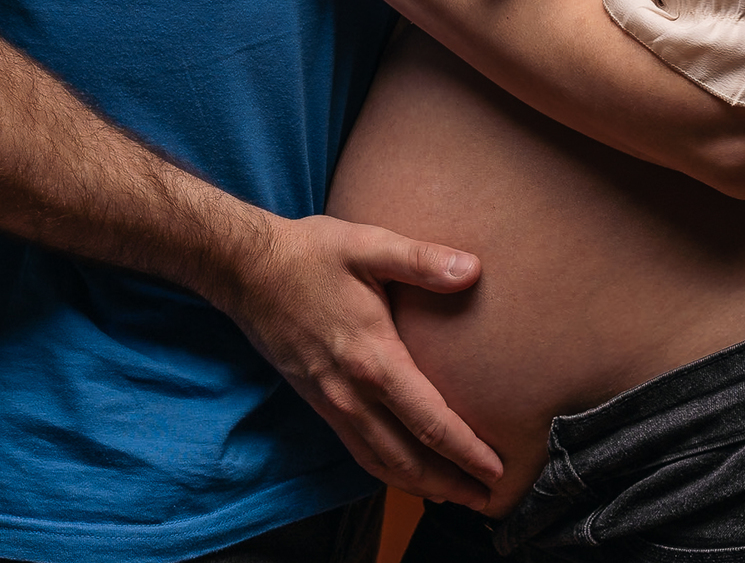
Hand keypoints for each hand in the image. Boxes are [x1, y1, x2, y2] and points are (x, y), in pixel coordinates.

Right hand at [222, 212, 501, 507]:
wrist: (246, 270)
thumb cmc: (310, 253)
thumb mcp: (368, 245)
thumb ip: (421, 260)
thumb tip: (472, 270)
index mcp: (373, 359)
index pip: (430, 422)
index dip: (467, 451)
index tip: (498, 470)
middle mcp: (352, 394)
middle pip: (409, 459)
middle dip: (452, 483)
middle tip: (490, 499)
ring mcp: (331, 403)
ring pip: (382, 463)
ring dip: (422, 486)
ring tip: (456, 495)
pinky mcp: (317, 401)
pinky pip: (359, 451)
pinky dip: (388, 472)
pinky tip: (404, 472)